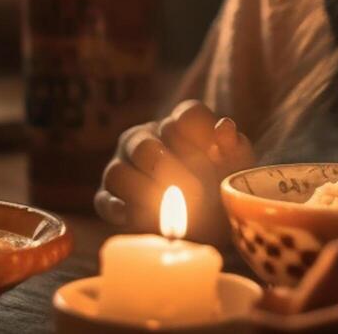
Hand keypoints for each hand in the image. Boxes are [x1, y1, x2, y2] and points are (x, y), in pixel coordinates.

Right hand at [93, 99, 255, 245]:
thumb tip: (225, 126)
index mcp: (180, 124)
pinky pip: (103, 198)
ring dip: (143, 192)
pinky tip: (129, 216)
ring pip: (118, 171)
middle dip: (168, 169)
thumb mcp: (235, 170)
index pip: (188, 114)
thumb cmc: (218, 187)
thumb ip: (234, 147)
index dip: (202, 135)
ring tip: (168, 212)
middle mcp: (146, 138)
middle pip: (143, 143)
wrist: (205, 224)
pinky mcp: (109, 196)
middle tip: (192, 192)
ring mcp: (124, 166)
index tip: (215, 157)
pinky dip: (114, 207)